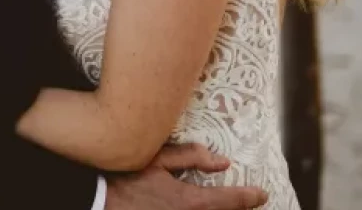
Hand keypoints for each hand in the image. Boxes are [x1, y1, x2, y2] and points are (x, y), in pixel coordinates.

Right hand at [102, 143, 267, 209]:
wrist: (99, 203)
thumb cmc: (126, 179)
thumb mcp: (157, 161)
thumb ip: (191, 157)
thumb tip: (222, 161)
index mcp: (191, 201)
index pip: (232, 201)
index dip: (250, 197)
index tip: (262, 193)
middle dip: (240, 209)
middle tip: (251, 202)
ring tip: (230, 206)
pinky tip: (205, 209)